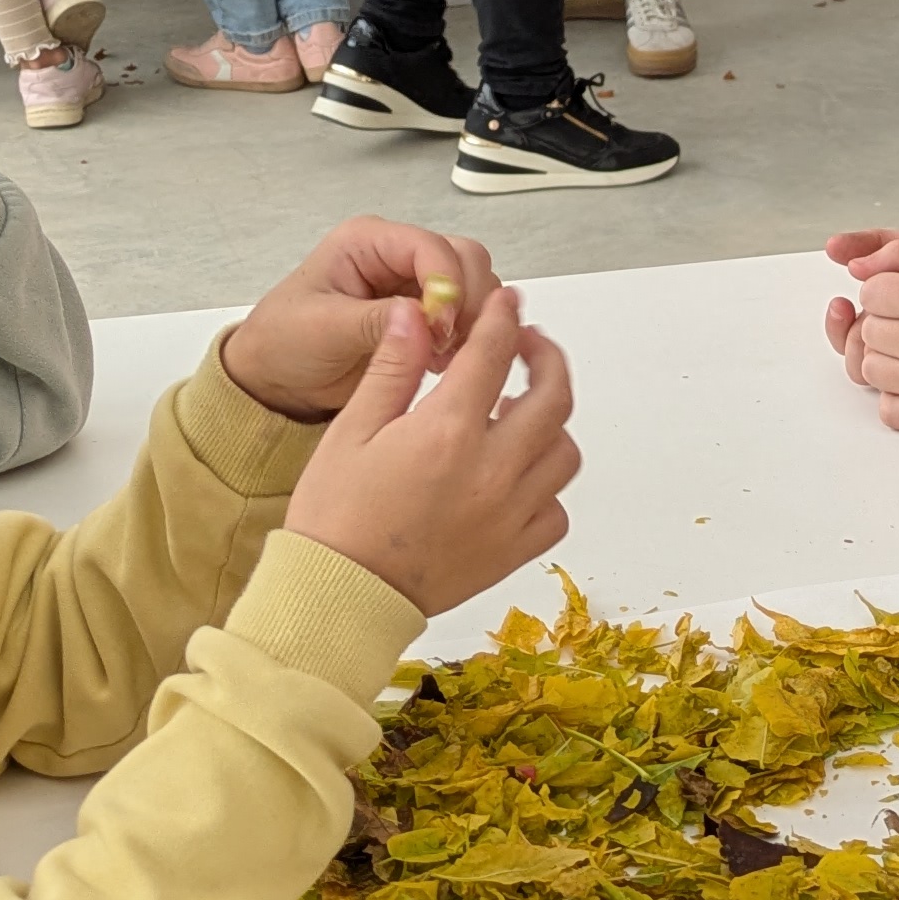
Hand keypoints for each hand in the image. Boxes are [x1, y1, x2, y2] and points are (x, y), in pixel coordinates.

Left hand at [220, 218, 502, 425]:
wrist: (277, 381)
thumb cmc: (284, 343)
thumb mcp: (322, 329)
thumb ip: (372, 319)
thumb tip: (422, 313)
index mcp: (367, 242)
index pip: (430, 246)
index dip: (447, 283)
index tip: (440, 326)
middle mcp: (397, 257)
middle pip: (465, 258)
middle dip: (467, 300)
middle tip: (447, 342)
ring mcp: (415, 285)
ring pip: (474, 286)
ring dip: (471, 320)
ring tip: (443, 355)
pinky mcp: (426, 317)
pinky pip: (468, 317)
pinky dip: (467, 338)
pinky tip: (441, 362)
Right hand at [280, 287, 577, 617]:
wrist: (340, 597)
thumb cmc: (335, 519)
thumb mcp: (351, 430)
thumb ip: (393, 369)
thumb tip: (417, 315)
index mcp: (448, 432)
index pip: (494, 353)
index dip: (504, 318)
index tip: (506, 303)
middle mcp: (491, 471)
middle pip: (553, 397)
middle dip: (546, 358)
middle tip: (528, 345)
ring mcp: (509, 514)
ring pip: (562, 452)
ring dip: (550, 422)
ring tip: (520, 410)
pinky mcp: (511, 551)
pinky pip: (556, 510)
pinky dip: (547, 486)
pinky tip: (517, 474)